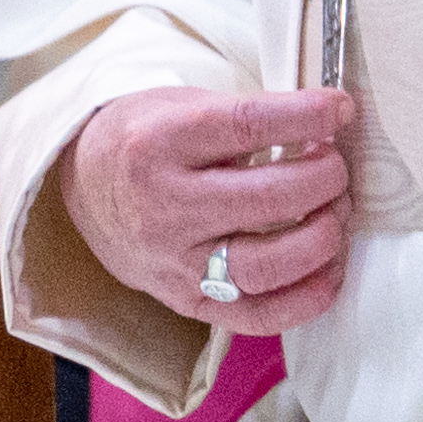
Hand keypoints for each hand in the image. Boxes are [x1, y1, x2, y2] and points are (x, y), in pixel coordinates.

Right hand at [61, 86, 354, 332]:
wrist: (82, 188)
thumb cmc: (147, 139)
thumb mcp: (182, 105)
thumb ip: (249, 116)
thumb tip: (331, 120)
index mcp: (160, 142)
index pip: (247, 126)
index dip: (307, 116)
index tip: (340, 109)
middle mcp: (165, 206)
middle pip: (266, 199)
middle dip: (323, 179)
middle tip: (338, 166)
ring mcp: (175, 263)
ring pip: (265, 265)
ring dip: (322, 238)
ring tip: (338, 212)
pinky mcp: (187, 303)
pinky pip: (257, 316)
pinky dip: (307, 297)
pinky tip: (330, 268)